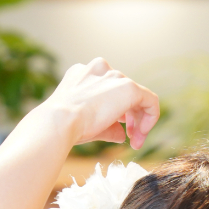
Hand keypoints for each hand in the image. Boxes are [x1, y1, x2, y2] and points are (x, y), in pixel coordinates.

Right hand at [38, 58, 160, 149]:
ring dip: (139, 120)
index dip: (118, 113)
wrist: (58, 122)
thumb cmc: (65, 125)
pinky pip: (150, 100)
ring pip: (137, 97)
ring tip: (135, 140)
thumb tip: (121, 135)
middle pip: (123, 92)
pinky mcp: (129, 87)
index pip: (109, 90)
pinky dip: (150, 118)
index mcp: (84, 73)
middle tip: (130, 138)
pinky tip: (141, 134)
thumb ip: (108, 126)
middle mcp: (100, 69)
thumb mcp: (87, 122)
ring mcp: (114, 76)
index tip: (120, 130)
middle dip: (130, 118)